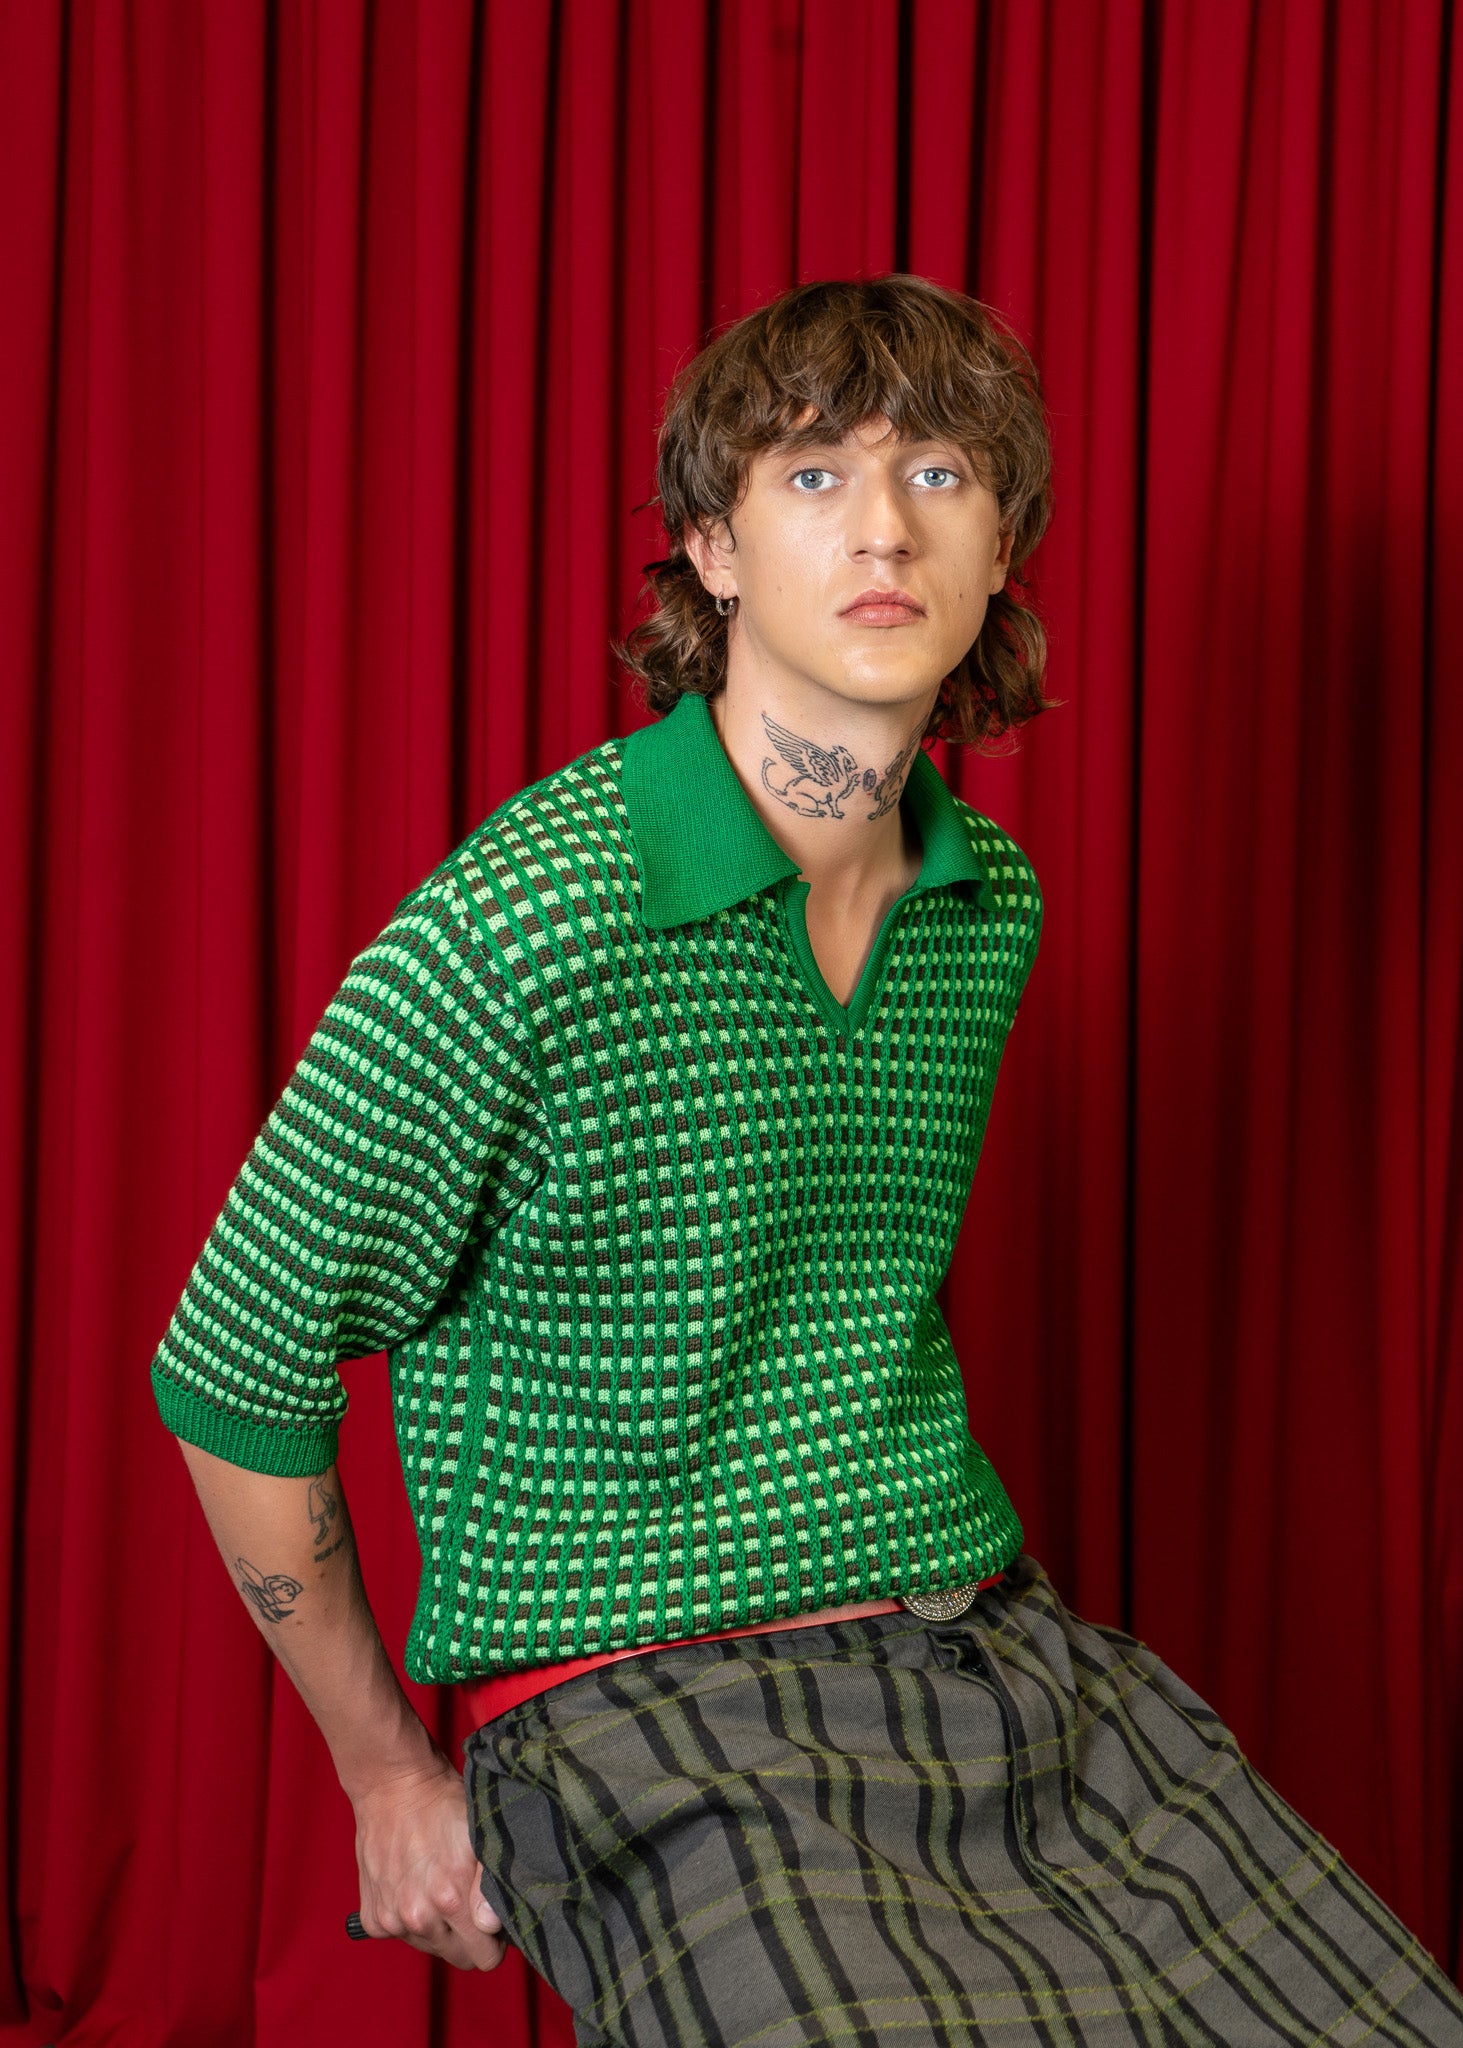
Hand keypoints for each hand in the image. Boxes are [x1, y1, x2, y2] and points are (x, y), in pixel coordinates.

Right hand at [349, 1750, 509, 1970]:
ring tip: (437, 1883)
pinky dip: (406, 1917)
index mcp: (450, 1901)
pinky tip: (411, 1884)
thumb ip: (490, 1886)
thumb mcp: (480, 1834)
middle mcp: (417, 1917)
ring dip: (437, 1926)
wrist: (393, 1784)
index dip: (494, 1937)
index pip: (485, 1959)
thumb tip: (491, 1926)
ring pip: (429, 1947)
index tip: (491, 1913)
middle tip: (466, 1895)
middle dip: (468, 1934)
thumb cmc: (443, 1804)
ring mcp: (391, 1919)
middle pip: (458, 1957)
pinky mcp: (371, 1917)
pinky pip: (398, 1935)